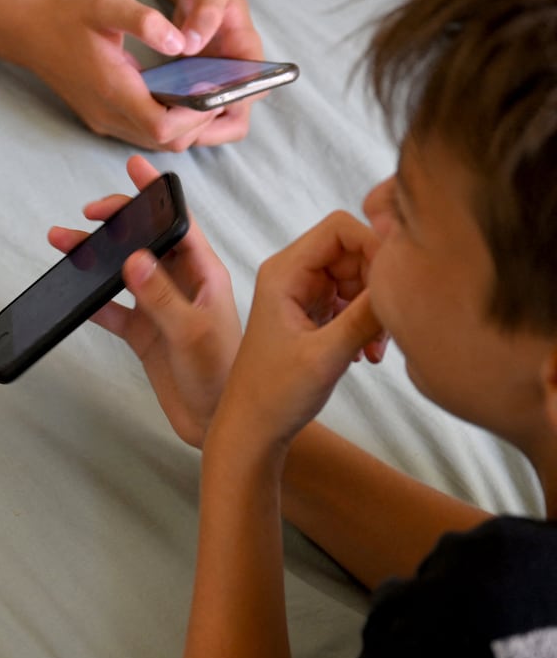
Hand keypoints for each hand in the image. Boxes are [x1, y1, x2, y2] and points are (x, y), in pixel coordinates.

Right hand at [10, 0, 249, 150]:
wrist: (30, 33)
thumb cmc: (68, 16)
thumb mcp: (108, 4)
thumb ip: (146, 22)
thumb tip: (181, 43)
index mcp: (113, 89)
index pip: (162, 127)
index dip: (194, 117)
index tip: (212, 92)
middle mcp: (108, 114)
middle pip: (165, 142)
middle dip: (197, 123)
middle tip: (216, 93)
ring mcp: (104, 121)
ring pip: (155, 143)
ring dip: (183, 126)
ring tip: (202, 95)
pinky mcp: (102, 120)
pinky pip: (142, 134)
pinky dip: (166, 124)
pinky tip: (176, 98)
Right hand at [48, 156, 240, 445]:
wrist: (220, 424)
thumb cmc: (224, 377)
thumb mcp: (193, 333)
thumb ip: (162, 297)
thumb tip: (133, 258)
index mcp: (203, 273)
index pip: (177, 221)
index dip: (155, 195)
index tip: (134, 169)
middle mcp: (182, 285)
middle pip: (144, 239)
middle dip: (117, 221)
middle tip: (90, 213)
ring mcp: (160, 308)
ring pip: (121, 270)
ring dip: (94, 256)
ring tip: (62, 241)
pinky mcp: (144, 334)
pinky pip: (112, 309)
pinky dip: (92, 299)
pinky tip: (73, 294)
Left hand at [168, 0, 266, 144]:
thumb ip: (205, 12)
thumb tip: (191, 43)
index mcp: (250, 55)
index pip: (252, 91)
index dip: (230, 104)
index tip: (200, 104)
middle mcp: (240, 80)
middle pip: (233, 123)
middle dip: (205, 130)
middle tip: (169, 125)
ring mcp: (221, 91)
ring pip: (212, 128)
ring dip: (187, 131)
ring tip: (156, 121)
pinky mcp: (202, 95)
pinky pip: (192, 122)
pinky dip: (174, 122)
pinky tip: (149, 113)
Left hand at [213, 211, 386, 451]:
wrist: (253, 429)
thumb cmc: (275, 395)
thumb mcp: (327, 354)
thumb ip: (367, 315)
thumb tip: (404, 280)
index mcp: (283, 273)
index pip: (340, 228)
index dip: (375, 245)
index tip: (396, 282)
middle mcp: (291, 276)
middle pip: (355, 251)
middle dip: (378, 284)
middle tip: (388, 325)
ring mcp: (302, 295)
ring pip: (358, 278)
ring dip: (376, 308)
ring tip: (375, 348)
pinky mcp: (312, 315)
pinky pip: (353, 301)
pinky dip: (367, 323)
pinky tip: (366, 355)